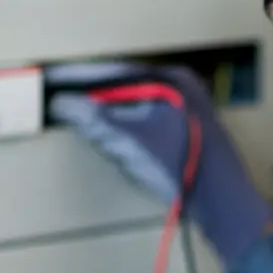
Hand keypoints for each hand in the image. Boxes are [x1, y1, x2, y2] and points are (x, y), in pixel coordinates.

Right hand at [46, 62, 272, 266]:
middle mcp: (183, 88)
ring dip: (105, 106)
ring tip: (74, 108)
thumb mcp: (129, 141)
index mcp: (171, 80)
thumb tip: (61, 103)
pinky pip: (147, 118)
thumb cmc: (180, 166)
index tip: (50, 77)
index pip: (115, 70)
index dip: (79, 75)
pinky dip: (123, 121)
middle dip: (89, 90)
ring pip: (135, 102)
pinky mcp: (188, 133)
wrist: (223, 202)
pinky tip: (107, 131)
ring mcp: (188, 111)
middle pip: (125, 84)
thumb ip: (93, 120)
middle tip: (56, 92)